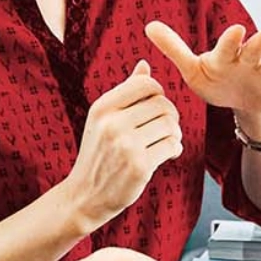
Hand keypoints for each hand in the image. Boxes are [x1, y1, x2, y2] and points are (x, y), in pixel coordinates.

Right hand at [63, 63, 182, 231]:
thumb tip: (145, 65)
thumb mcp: (103, 120)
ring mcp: (126, 145)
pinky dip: (174, 149)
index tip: (156, 106)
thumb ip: (125, 93)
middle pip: (162, 104)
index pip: (145, 84)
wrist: (86, 195)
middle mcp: (113, 123)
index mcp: (102, 107)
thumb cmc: (98, 154)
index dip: (158, 93)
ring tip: (166, 141)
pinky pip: (171, 146)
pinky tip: (166, 153)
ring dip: (174, 133)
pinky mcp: (140, 166)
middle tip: (166, 127)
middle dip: (170, 115)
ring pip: (170, 125)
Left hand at [145, 21, 260, 114]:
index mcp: (225, 56)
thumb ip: (173, 48)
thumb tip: (148, 25)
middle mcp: (248, 61)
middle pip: (252, 52)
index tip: (235, 31)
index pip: (226, 47)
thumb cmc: (214, 80)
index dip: (230, 40)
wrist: (236, 101)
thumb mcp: (192, 68)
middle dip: (256, 46)